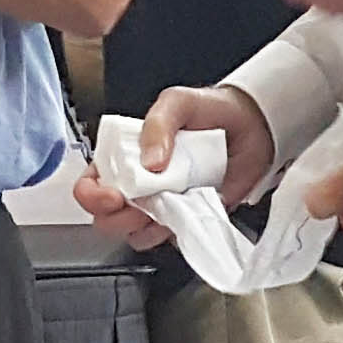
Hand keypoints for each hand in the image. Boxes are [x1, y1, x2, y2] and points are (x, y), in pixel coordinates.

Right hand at [70, 84, 274, 248]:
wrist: (252, 127)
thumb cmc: (208, 111)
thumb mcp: (178, 103)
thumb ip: (158, 125)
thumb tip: (149, 162)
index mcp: (123, 156)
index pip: (89, 183)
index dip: (92, 195)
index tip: (113, 196)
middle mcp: (136, 184)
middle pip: (105, 217)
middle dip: (117, 218)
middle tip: (141, 205)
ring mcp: (160, 204)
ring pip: (134, 233)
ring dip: (146, 228)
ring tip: (168, 206)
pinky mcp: (185, 218)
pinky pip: (169, 239)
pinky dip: (174, 232)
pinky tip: (186, 211)